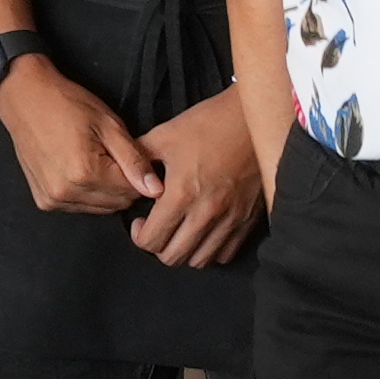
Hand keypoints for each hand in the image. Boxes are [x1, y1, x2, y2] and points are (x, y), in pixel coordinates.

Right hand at [0, 58, 154, 216]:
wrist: (26, 98)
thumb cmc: (68, 104)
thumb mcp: (110, 125)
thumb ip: (135, 161)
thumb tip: (156, 190)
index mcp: (85, 174)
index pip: (131, 193)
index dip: (139, 176)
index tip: (133, 158)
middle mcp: (66, 193)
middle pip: (116, 204)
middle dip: (123, 185)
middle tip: (114, 156)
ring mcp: (52, 199)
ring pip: (98, 208)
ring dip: (105, 190)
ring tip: (96, 159)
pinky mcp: (44, 201)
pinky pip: (78, 206)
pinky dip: (86, 193)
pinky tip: (81, 169)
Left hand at [123, 91, 263, 266]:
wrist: (256, 118)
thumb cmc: (211, 123)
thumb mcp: (166, 135)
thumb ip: (139, 160)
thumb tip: (123, 178)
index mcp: (182, 193)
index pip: (151, 241)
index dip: (138, 236)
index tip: (140, 222)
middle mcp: (207, 213)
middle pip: (173, 257)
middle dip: (158, 246)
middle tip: (157, 227)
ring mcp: (231, 218)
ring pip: (200, 260)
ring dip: (185, 250)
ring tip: (181, 230)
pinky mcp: (249, 218)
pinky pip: (226, 252)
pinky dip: (211, 248)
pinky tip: (205, 230)